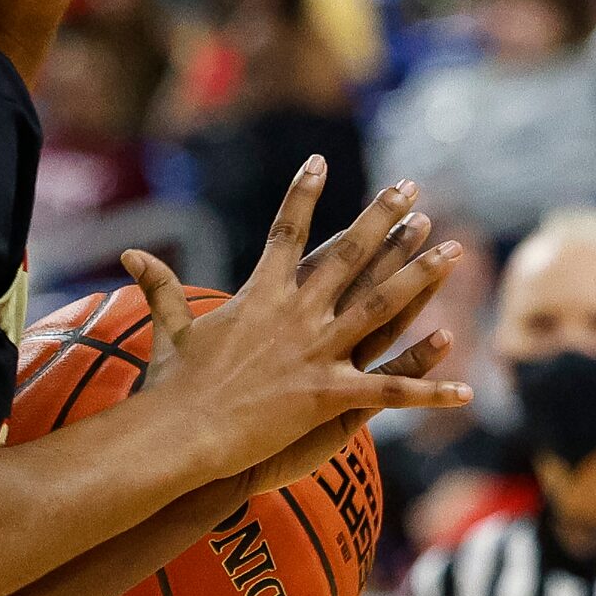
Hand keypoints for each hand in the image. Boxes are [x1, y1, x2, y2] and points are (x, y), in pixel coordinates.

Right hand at [122, 162, 470, 485]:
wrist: (179, 434)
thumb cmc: (171, 386)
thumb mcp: (170, 331)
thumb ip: (159, 288)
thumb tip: (128, 255)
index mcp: (259, 296)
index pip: (287, 232)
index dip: (303, 194)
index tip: (321, 161)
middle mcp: (295, 315)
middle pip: (348, 258)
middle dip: (383, 220)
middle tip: (412, 190)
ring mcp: (317, 353)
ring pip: (382, 308)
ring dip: (421, 279)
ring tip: (453, 250)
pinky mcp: (330, 395)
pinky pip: (390, 392)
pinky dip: (429, 391)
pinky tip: (466, 389)